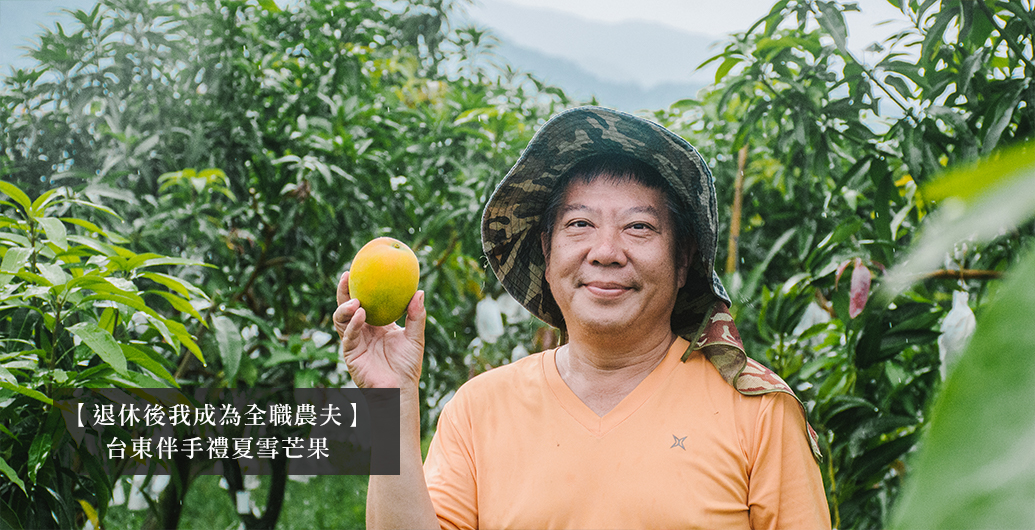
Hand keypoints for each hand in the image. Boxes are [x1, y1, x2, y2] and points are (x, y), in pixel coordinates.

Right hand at [333, 271, 425, 389]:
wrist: (400, 389)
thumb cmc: (408, 365)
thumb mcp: (415, 337)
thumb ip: (416, 316)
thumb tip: (419, 291)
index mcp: (376, 324)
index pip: (365, 300)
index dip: (360, 286)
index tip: (361, 268)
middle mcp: (363, 330)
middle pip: (347, 306)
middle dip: (343, 291)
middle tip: (346, 275)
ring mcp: (355, 341)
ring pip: (341, 319)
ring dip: (345, 308)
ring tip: (356, 301)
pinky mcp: (351, 353)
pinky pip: (349, 335)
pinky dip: (353, 324)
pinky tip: (360, 314)